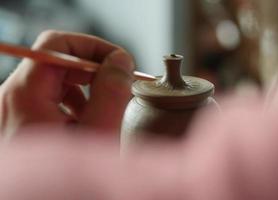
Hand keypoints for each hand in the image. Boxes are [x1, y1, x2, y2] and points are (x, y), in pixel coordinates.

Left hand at [0, 30, 134, 137]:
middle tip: (118, 84)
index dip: (93, 47)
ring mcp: (13, 111)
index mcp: (24, 96)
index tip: (119, 62)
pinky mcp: (20, 122)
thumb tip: (120, 62)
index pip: (56, 44)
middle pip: (56, 61)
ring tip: (103, 109)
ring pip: (54, 80)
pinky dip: (73, 103)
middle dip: (93, 69)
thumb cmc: (63, 186)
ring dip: (85, 88)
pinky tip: (86, 122)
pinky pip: (48, 98)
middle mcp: (11, 98)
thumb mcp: (97, 136)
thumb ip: (111, 94)